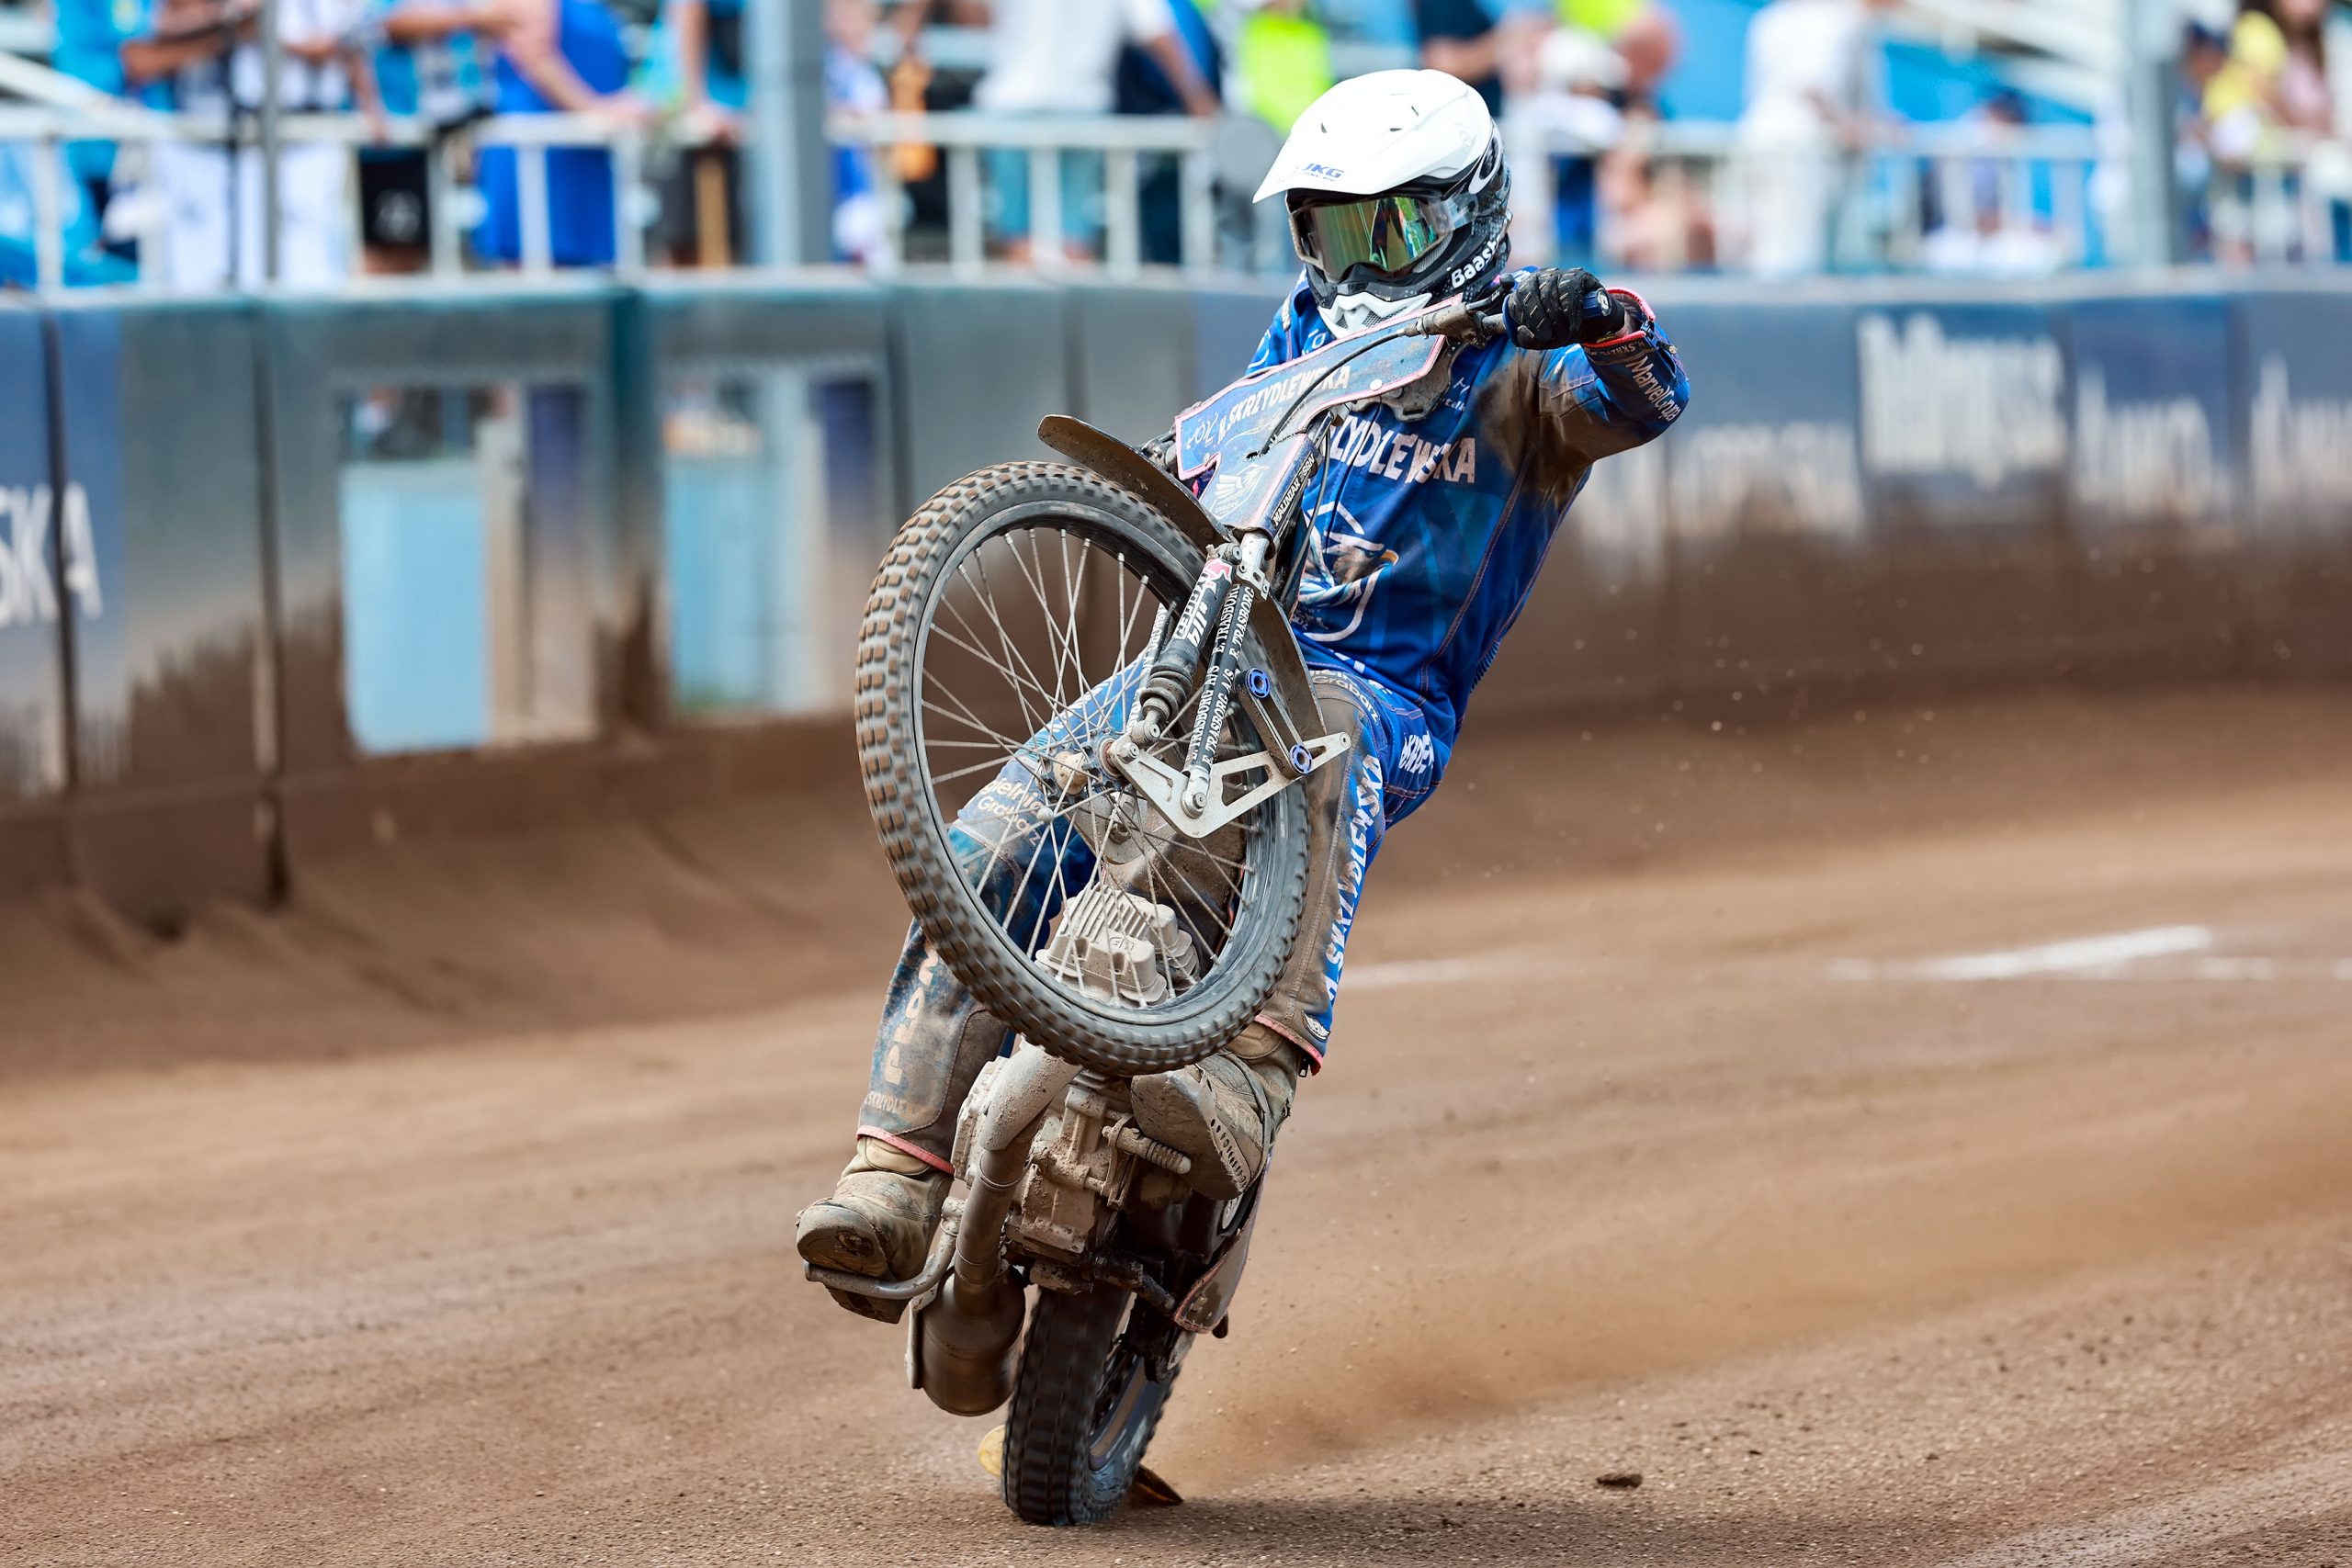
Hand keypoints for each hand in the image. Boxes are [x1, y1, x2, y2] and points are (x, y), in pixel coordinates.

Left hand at [1502, 267, 1629, 350]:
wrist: (1595, 325)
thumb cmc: (1565, 329)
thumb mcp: (1544, 340)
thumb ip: (1528, 340)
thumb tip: (1521, 330)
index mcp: (1526, 291)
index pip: (1516, 299)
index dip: (1524, 319)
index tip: (1536, 334)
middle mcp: (1540, 278)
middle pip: (1530, 295)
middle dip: (1538, 321)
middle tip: (1549, 337)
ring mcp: (1559, 274)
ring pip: (1549, 294)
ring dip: (1556, 319)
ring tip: (1565, 333)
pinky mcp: (1578, 275)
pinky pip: (1569, 290)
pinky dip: (1570, 311)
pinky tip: (1573, 324)